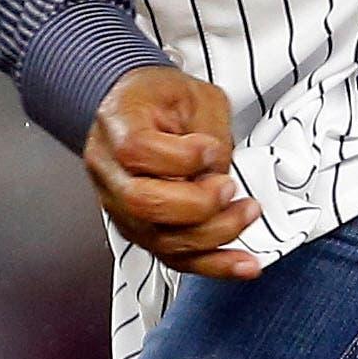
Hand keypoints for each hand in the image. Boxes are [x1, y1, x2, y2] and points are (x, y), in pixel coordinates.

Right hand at [82, 65, 261, 280]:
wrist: (135, 108)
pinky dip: (214, 265)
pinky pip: (174, 258)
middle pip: (142, 204)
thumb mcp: (193, 93)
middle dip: (197, 204)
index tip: (211, 148)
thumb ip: (209, 129)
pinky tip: (244, 264)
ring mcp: (121, 207)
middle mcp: (109, 172)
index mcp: (117, 125)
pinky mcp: (141, 231)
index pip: (136, 150)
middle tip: (229, 187)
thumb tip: (219, 174)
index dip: (181, 156)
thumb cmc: (160, 98)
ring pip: (160, 240)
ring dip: (214, 236)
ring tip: (248, 213)